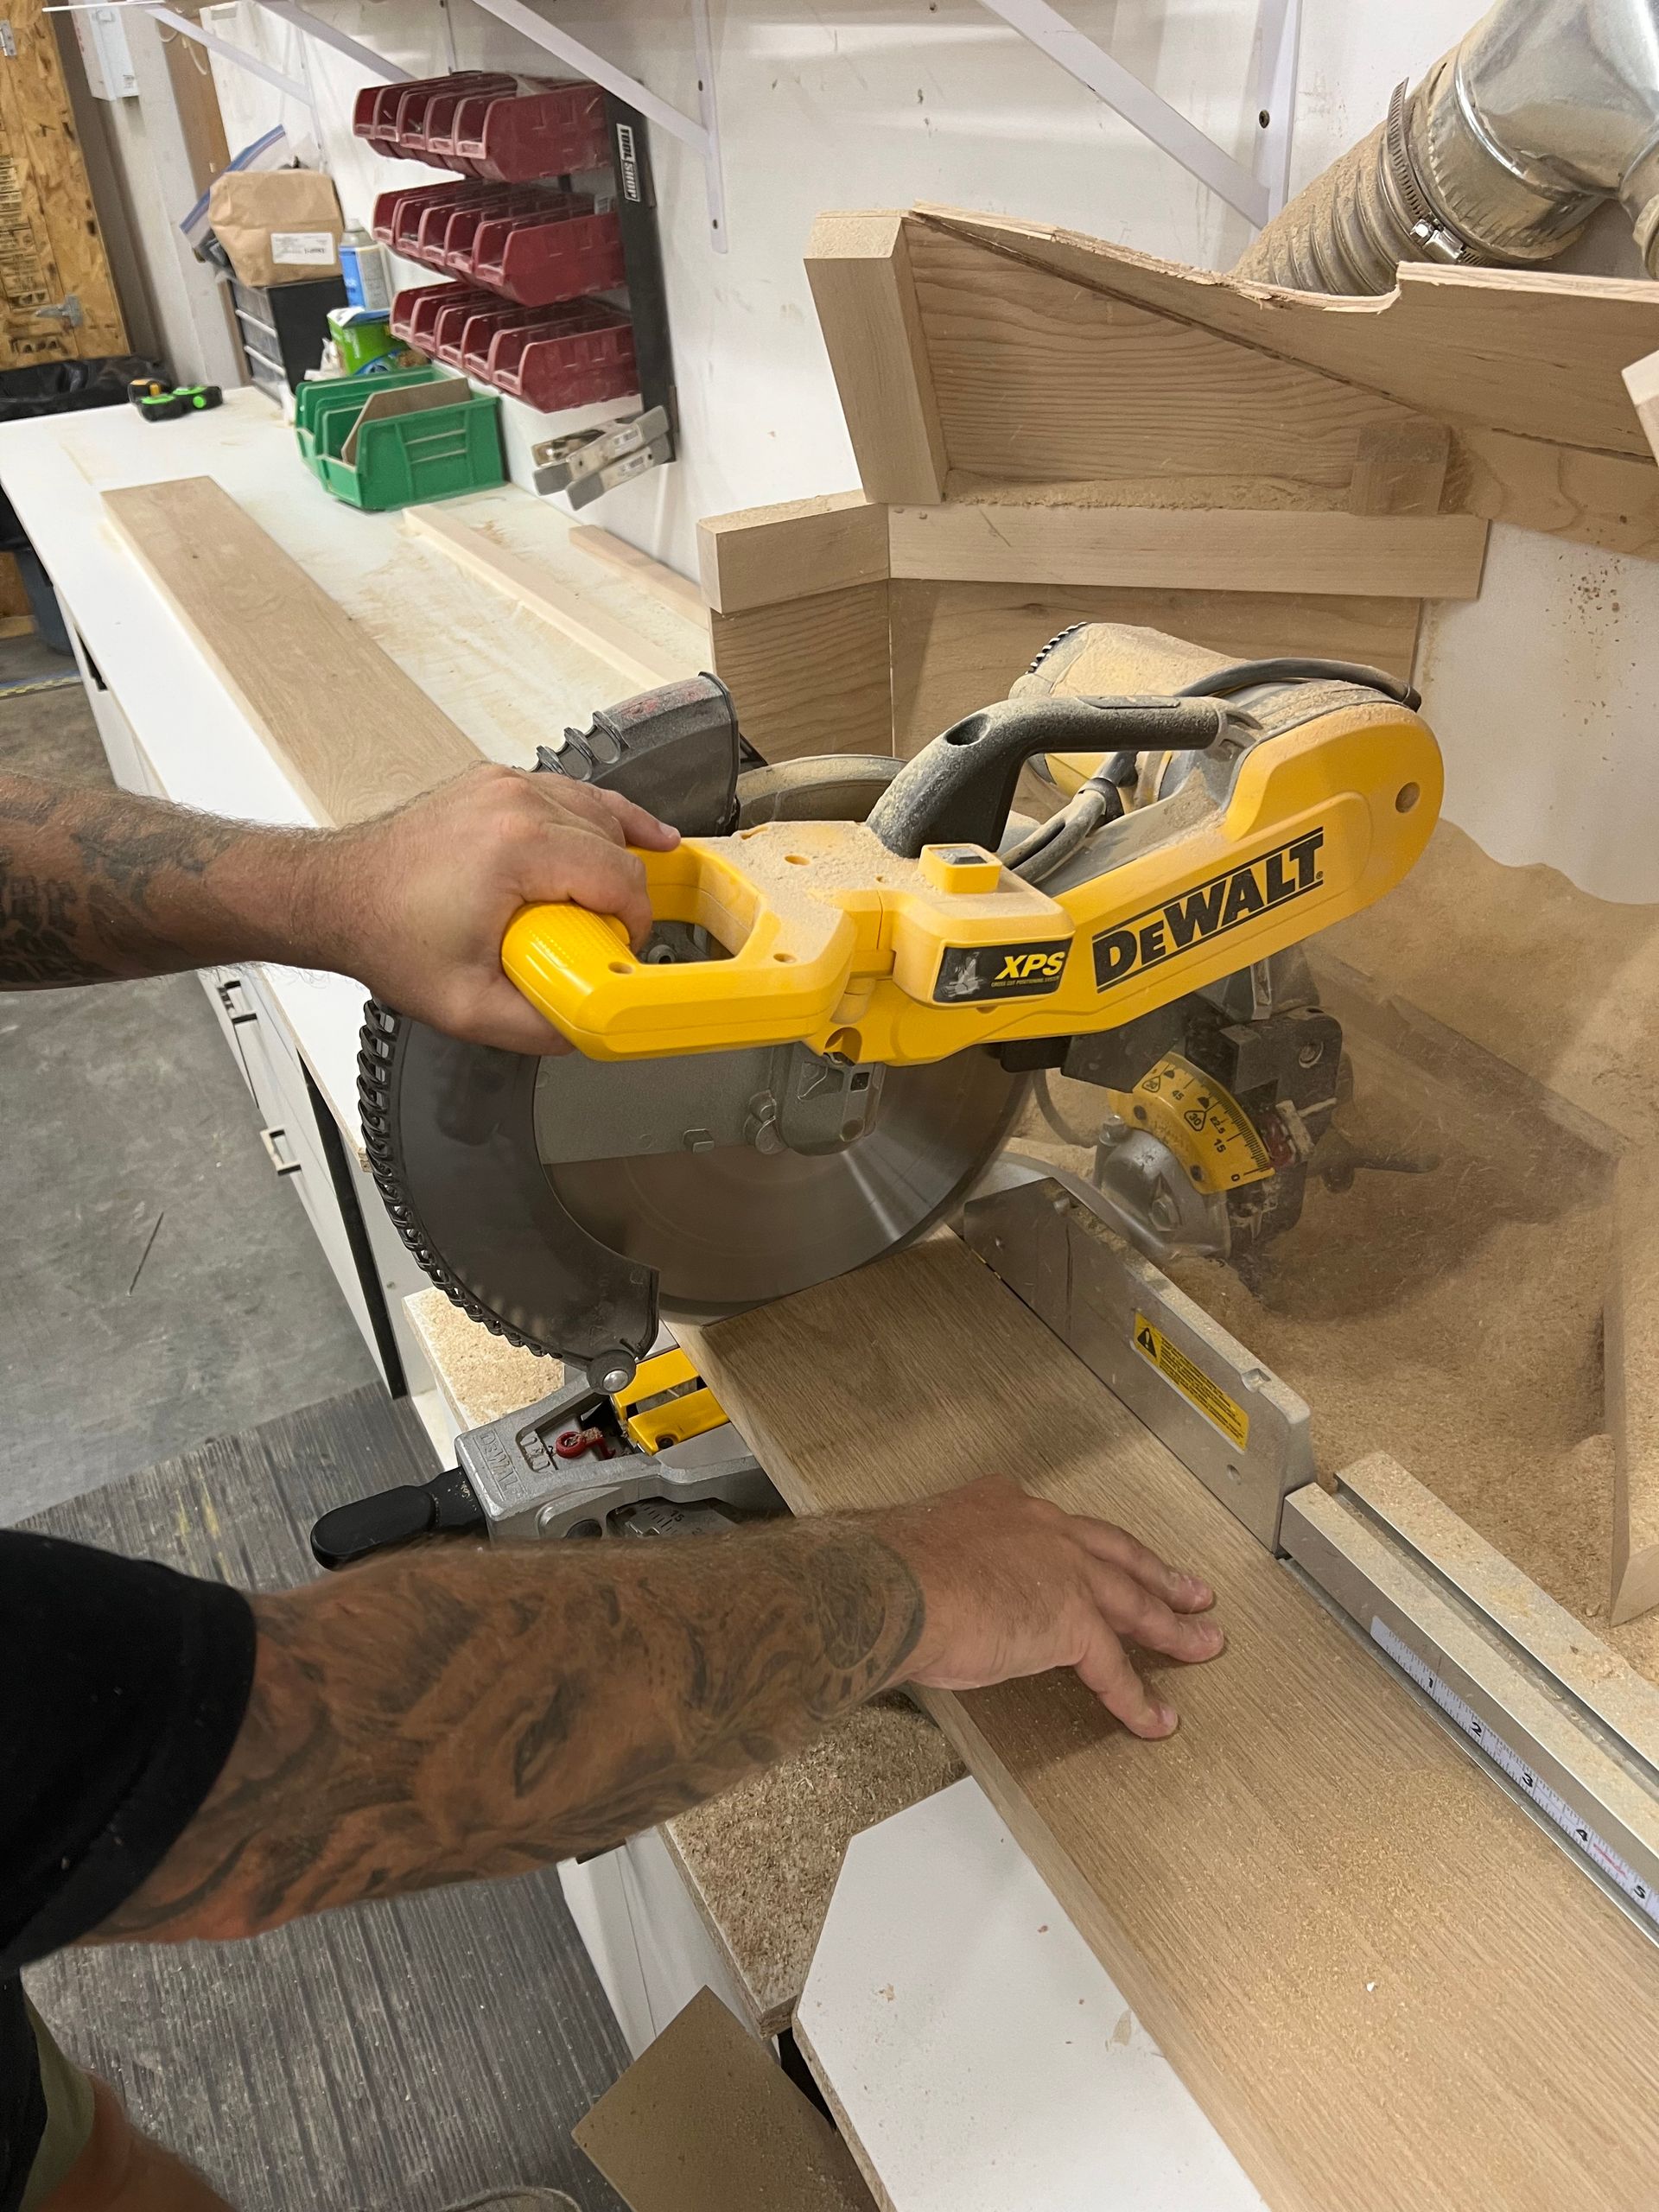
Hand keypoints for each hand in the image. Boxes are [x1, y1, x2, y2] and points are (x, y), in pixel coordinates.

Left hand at [308, 764, 678, 1053]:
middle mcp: (515, 803)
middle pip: (614, 840)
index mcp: (518, 848)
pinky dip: (597, 817)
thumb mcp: (467, 1007)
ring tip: (632, 891)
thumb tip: (588, 1029)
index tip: (621, 951)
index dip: (634, 921)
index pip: (619, 876)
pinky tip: (630, 831)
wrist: (334, 897)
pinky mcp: (494, 782)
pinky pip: (567, 793)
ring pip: (598, 809)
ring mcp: (503, 784)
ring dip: (621, 850)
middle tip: (605, 939)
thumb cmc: (387, 937)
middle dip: (625, 892)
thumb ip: (537, 1027)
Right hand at [875, 1474, 1222, 1738]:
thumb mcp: (918, 1548)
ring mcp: (1065, 1573)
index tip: (1097, 1554)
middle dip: (1155, 1573)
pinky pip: (1114, 1668)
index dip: (1083, 1546)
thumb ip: (942, 1566)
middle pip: (1116, 1553)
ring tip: (1202, 1642)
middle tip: (1189, 1589)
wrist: (893, 1585)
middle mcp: (1041, 1528)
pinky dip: (1136, 1698)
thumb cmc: (886, 1569)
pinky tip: (1154, 1718)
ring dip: (1171, 1626)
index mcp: (1000, 1505)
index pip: (1056, 1528)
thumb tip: (927, 1593)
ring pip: (1134, 1602)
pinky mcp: (1074, 1623)